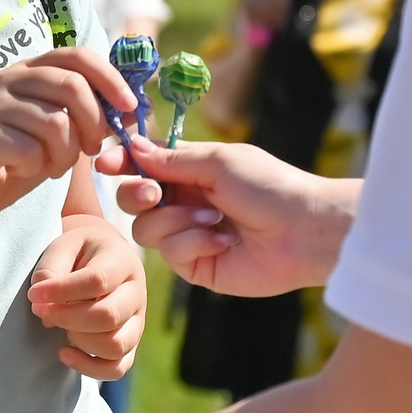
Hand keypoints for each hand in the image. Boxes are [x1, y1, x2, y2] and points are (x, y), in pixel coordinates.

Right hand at [0, 48, 135, 225]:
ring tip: (49, 165)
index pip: (78, 56)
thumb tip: (132, 104)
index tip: (131, 107)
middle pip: (73, 86)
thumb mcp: (59, 132)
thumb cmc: (18, 160)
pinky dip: (36, 169)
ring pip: (57, 124)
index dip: (111, 79)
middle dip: (94, 124)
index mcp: (29, 70)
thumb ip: (87, 112)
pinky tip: (19, 171)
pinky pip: (32, 151)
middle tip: (90, 150)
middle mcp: (8, 77)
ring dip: (64, 155)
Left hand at [27, 217, 144, 377]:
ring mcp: (136, 321)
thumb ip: (50, 270)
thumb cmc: (77, 252)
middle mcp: (136, 292)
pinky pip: (117, 368)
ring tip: (60, 324)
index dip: (61, 291)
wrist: (100, 257)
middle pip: (108, 316)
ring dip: (79, 340)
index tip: (34, 294)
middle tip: (42, 311)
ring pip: (115, 345)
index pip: (97, 281)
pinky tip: (64, 352)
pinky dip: (89, 368)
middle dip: (66, 318)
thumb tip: (45, 309)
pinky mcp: (130, 344)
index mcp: (122, 261)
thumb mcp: (62, 247)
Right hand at [102, 137, 358, 295]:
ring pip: (146, 229)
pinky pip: (171, 254)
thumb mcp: (219, 162)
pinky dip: (195, 243)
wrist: (305, 231)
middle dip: (137, 194)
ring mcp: (189, 236)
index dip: (121, 163)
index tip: (106, 163)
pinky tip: (226, 240)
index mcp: (191, 172)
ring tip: (215, 218)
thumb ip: (172, 158)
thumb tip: (133, 146)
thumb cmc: (270, 187)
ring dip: (177, 221)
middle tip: (155, 193)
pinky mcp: (197, 266)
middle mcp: (185, 203)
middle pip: (132, 199)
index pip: (143, 165)